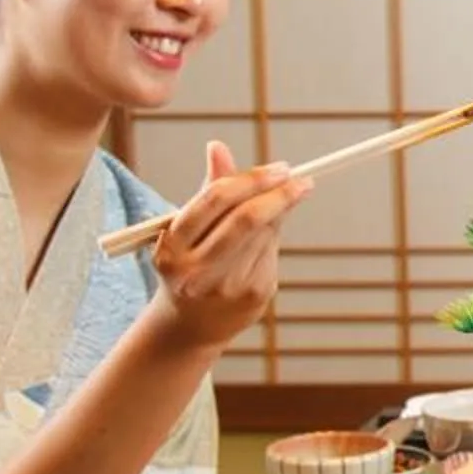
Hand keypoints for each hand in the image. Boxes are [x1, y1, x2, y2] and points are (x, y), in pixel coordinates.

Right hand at [148, 140, 309, 350]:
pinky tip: (266, 238)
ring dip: (278, 213)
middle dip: (279, 195)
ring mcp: (226, 287)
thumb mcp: (185, 230)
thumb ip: (207, 190)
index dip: (250, 179)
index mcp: (171, 248)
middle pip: (245, 220)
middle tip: (301, 179)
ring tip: (283, 200)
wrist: (188, 327)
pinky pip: (272, 252)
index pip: (213, 201)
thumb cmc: (187, 264)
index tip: (280, 168)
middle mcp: (195, 271)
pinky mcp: (252, 296)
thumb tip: (217, 146)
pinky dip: (273, 237)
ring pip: (264, 234)